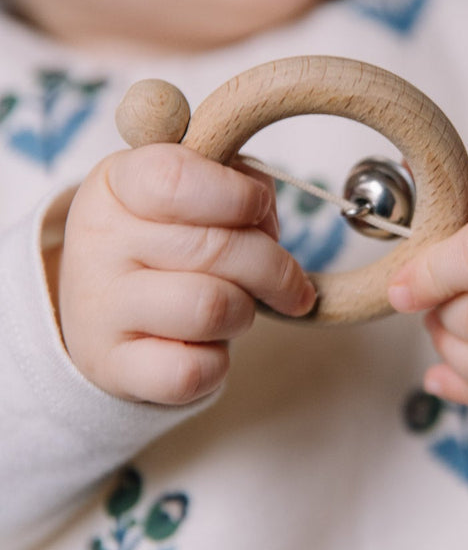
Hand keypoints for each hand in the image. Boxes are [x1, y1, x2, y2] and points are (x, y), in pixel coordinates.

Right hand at [58, 143, 315, 404]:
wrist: (107, 310)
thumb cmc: (167, 239)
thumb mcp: (194, 192)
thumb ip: (239, 186)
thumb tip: (267, 221)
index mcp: (117, 184)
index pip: (176, 179)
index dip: (238, 196)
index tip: (259, 210)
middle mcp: (99, 241)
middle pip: (216, 249)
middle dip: (273, 267)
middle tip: (285, 279)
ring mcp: (100, 307)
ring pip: (212, 308)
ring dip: (245, 312)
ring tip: (235, 308)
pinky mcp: (111, 365)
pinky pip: (194, 371)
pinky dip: (218, 363)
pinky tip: (206, 347)